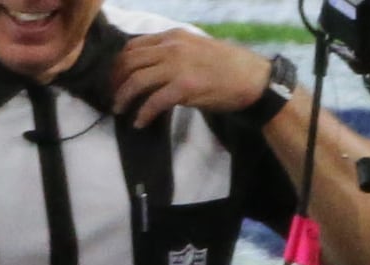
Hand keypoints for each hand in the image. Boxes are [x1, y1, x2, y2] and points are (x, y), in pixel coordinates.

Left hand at [109, 28, 276, 126]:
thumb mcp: (199, 48)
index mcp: (173, 37)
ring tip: (120, 109)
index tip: (118, 76)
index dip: (120, 62)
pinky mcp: (185, 89)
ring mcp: (177, 68)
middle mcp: (171, 49)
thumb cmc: (233, 67)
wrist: (256, 80)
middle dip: (116, 79)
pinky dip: (143, 113)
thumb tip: (159, 65)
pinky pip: (155, 101)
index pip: (134, 45)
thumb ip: (177, 52)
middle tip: (114, 95)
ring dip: (124, 96)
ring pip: (137, 80)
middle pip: (129, 61)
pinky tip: (140, 122)